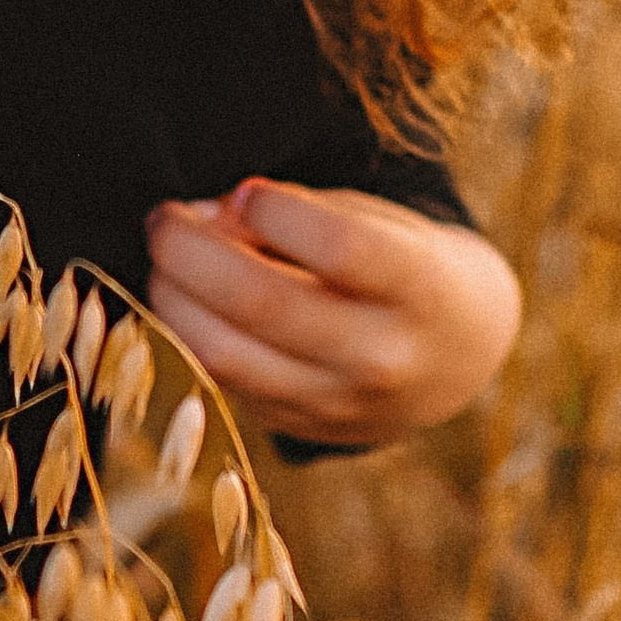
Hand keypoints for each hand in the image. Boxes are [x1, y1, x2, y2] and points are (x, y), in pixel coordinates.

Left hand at [143, 179, 520, 450]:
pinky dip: (187, 334)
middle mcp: (383, 356)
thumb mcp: (378, 221)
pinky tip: (184, 299)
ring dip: (173, 297)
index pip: (341, 248)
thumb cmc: (403, 264)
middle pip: (263, 304)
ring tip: (165, 259)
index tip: (246, 191)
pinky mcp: (300, 428)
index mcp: (420, 288)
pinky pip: (221, 382)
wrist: (456, 355)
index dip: (276, 211)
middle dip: (191, 251)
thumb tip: (213, 217)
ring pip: (226, 355)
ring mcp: (340, 404)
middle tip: (164, 218)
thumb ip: (302, 212)